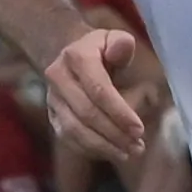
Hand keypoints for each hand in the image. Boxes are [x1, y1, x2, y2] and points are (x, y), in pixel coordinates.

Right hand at [42, 25, 145, 160]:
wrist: (69, 56)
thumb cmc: (100, 49)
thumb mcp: (113, 38)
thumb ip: (122, 43)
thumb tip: (121, 50)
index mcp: (76, 56)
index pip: (98, 89)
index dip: (119, 112)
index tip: (139, 129)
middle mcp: (58, 77)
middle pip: (86, 113)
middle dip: (114, 133)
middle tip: (137, 147)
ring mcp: (52, 99)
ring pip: (75, 130)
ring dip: (103, 146)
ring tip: (128, 153)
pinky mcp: (52, 116)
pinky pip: (69, 138)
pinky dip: (91, 149)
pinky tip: (112, 152)